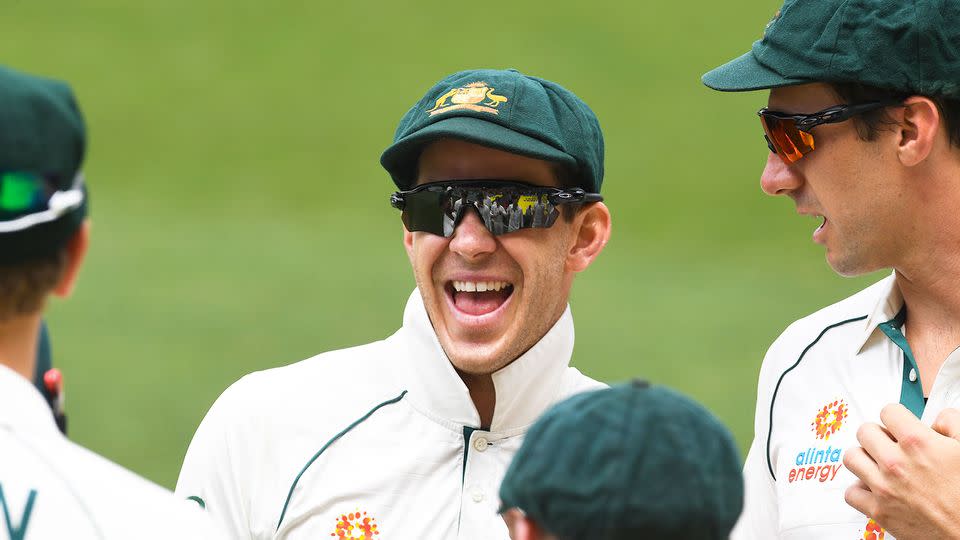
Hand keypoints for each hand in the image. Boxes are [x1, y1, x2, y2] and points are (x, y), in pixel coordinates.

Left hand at [844, 404, 959, 539]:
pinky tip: (875, 488)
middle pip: (865, 432)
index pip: (888, 412)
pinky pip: (851, 492)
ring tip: (879, 464)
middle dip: (879, 435)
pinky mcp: (879, 511)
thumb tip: (939, 418)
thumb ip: (951, 424)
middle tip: (890, 445)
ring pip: (852, 457)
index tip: (901, 425)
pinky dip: (860, 490)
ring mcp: (884, 488)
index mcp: (917, 443)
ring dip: (864, 458)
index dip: (897, 417)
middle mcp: (895, 463)